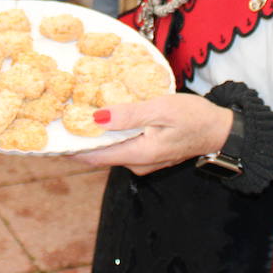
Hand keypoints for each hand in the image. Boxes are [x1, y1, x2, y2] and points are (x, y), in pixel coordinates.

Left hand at [72, 94, 233, 174]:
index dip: (71, 149)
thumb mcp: (161, 109)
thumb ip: (129, 114)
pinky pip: (123, 145)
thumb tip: (97, 117)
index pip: (95, 157)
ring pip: (112, 149)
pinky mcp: (150, 153)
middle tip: (58, 119)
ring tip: (74, 115)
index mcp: (139, 155)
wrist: (222, 130)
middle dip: (80, 139)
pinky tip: (103, 118)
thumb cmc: (195, 117)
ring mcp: (144, 160)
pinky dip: (111, 134)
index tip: (50, 139)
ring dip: (96, 135)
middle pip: (100, 154)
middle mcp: (138, 163)